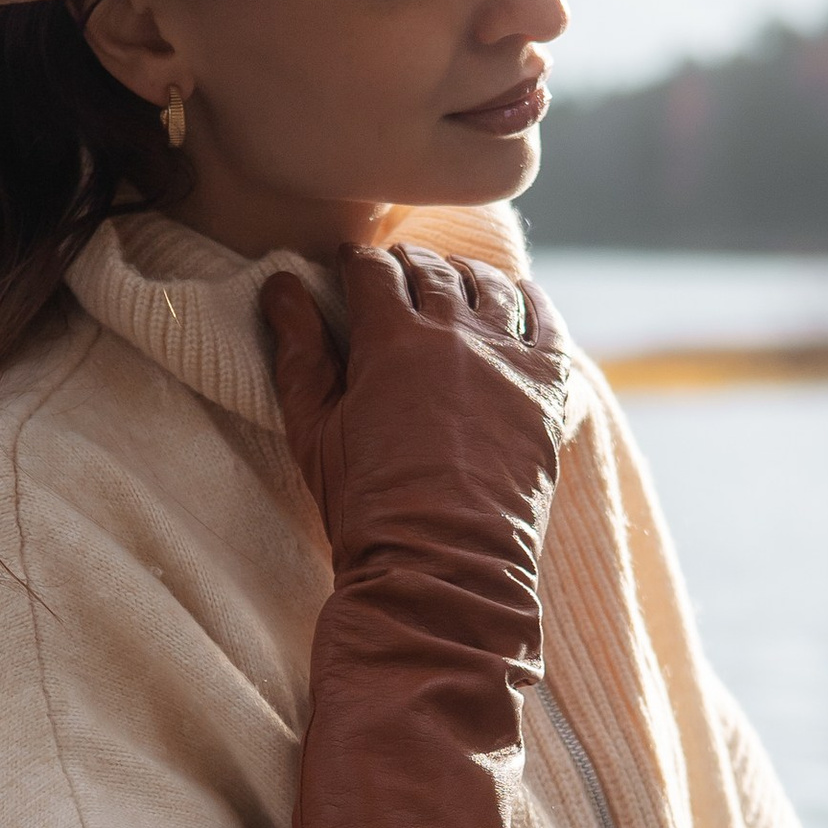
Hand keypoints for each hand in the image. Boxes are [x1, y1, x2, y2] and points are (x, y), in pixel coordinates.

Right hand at [262, 242, 572, 578]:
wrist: (443, 565)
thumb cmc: (367, 505)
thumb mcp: (313, 430)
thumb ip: (298, 351)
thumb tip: (280, 286)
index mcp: (390, 340)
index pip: (373, 269)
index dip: (358, 262)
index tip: (351, 267)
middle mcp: (453, 335)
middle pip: (431, 269)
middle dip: (409, 264)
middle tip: (398, 274)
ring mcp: (506, 358)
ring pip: (489, 285)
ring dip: (466, 274)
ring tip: (453, 281)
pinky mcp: (546, 388)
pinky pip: (546, 321)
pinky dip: (530, 301)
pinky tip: (518, 298)